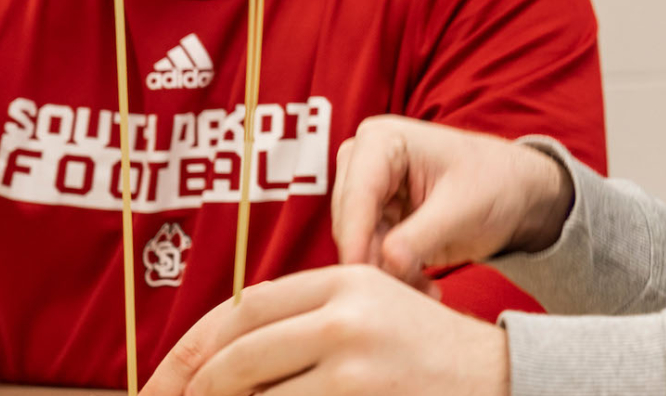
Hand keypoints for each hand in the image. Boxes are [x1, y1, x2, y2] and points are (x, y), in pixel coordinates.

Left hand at [143, 265, 509, 395]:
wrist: (505, 378)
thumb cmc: (428, 357)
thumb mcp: (371, 316)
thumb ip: (305, 323)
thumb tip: (216, 366)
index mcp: (344, 280)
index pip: (240, 310)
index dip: (188, 352)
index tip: (160, 384)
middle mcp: (345, 314)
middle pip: (236, 355)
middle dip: (192, 391)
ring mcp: (354, 362)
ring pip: (255, 395)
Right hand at [331, 117, 571, 288]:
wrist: (517, 193)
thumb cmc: (496, 183)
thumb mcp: (463, 208)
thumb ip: (422, 235)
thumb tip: (386, 262)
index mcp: (382, 140)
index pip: (357, 194)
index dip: (356, 238)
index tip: (362, 277)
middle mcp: (365, 162)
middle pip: (349, 222)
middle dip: (374, 260)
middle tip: (405, 293)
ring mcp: (370, 193)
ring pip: (358, 244)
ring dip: (387, 274)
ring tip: (427, 293)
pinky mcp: (379, 220)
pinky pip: (373, 256)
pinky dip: (396, 276)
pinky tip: (428, 289)